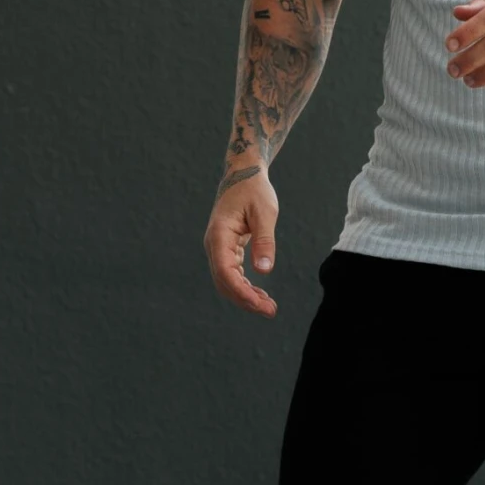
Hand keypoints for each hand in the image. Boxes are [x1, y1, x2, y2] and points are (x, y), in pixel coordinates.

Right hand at [204, 163, 279, 315]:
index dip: (241, 291)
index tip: (260, 304)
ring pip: (226, 281)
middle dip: (245, 299)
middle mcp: (214, 244)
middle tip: (271, 311)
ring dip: (245, 296)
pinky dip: (245, 286)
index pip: (225, 272)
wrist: (243, 174)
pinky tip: (261, 294)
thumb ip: (264, 241)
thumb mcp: (264, 212)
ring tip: (269, 307)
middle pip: (224, 282)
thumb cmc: (254, 190)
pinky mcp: (225, 249)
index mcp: (219, 234)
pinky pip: (231, 274)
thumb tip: (264, 271)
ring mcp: (217, 248)